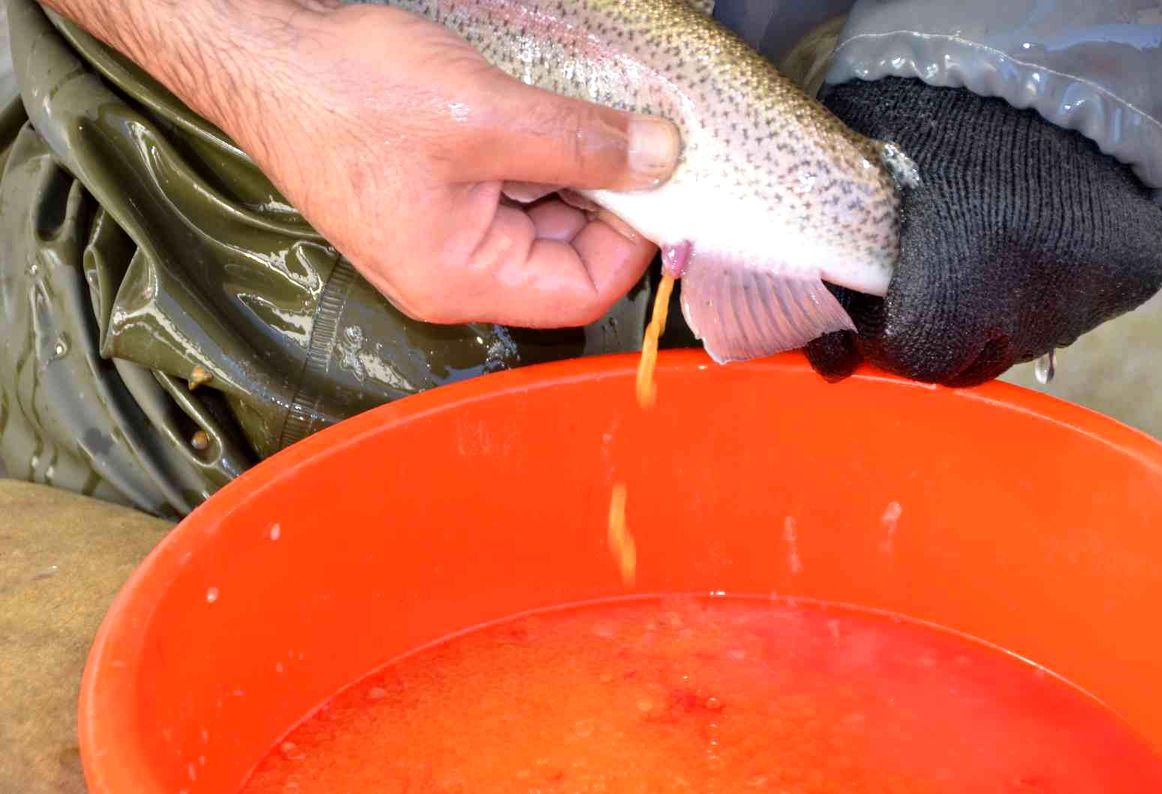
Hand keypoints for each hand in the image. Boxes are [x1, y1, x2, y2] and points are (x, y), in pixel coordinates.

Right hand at [42, 0, 680, 327]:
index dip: (633, 242)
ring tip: (582, 115)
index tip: (659, 181)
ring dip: (572, 172)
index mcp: (461, 279)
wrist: (262, 54)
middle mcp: (452, 274)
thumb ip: (582, 145)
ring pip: (540, 220)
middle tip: (630, 136)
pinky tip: (541, 115)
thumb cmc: (348, 93)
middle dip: (605, 200)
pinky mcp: (433, 201)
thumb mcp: (486, 115)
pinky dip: (537, 158)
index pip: (583, 292)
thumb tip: (661, 158)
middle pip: (565, 259)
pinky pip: (508, 193)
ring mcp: (440, 238)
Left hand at [804, 78, 1161, 385]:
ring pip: (1029, 337)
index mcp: (954, 279)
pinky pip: (1080, 305)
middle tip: (933, 274)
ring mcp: (1089, 290)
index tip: (882, 306)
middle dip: (946, 330)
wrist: (1026, 57)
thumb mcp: (856, 183)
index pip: (918, 358)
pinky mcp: (1131, 275)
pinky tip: (1035, 233)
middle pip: (975, 358)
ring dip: (1002, 309)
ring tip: (986, 242)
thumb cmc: (920, 115)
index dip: (891, 334)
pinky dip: (1055, 283)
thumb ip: (842, 270)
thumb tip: (830, 353)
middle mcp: (1030, 299)